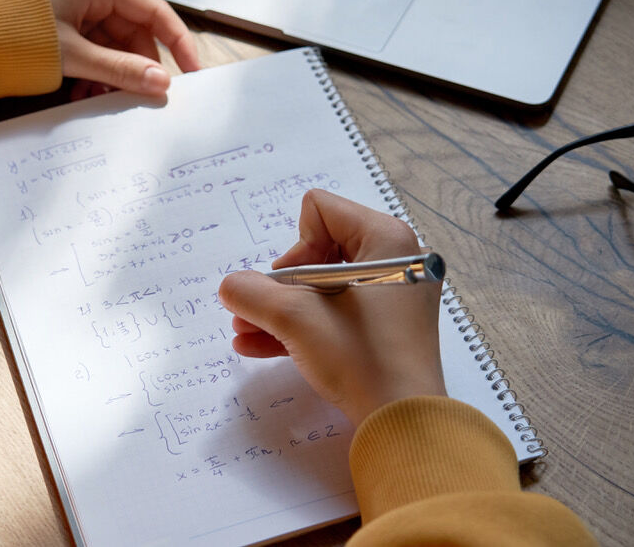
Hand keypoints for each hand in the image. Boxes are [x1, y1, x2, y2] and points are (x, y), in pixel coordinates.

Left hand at [40, 0, 201, 97]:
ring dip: (112, 77)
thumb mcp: (74, 56)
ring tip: (102, 100)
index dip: (178, 42)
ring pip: (112, 48)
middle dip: (136, 68)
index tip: (193, 72)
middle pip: (133, 34)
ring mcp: (76, 11)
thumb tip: (162, 84)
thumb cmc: (14, 34)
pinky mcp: (62, 30)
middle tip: (142, 99)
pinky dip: (93, 76)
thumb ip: (120, 70)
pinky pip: (92, 54)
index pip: (154, 11)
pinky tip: (83, 96)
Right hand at [218, 189, 446, 425]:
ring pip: (320, 287)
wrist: (402, 423)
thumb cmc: (360, 358)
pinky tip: (257, 344)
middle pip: (317, 249)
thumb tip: (230, 286)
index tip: (292, 289)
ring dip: (280, 308)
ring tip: (245, 330)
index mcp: (386, 238)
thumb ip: (252, 293)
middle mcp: (393, 259)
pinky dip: (300, 325)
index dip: (294, 247)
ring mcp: (390, 295)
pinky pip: (334, 312)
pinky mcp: (384, 327)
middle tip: (259, 312)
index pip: (319, 212)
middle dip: (280, 285)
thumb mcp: (296, 319)